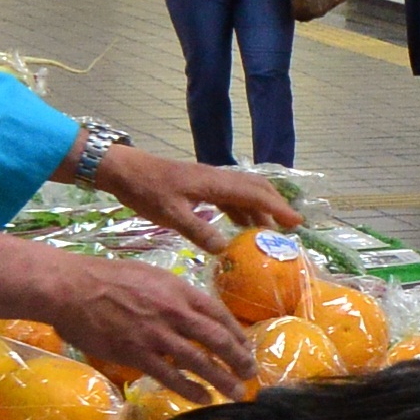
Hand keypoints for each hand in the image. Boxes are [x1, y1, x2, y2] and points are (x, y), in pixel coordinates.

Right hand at [40, 254, 255, 404]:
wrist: (72, 288)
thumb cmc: (107, 278)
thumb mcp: (150, 276)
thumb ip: (173, 294)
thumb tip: (189, 310)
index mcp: (179, 290)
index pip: (219, 313)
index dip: (237, 332)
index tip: (246, 345)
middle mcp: (174, 312)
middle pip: (218, 338)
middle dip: (239, 358)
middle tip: (252, 372)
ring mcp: (157, 335)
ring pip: (201, 361)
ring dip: (224, 379)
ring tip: (238, 392)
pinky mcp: (138, 355)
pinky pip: (171, 377)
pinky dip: (191, 389)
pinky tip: (204, 398)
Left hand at [83, 143, 298, 252]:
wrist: (123, 169)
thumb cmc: (146, 190)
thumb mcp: (171, 215)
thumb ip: (199, 231)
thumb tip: (226, 250)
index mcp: (216, 183)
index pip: (256, 195)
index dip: (279, 209)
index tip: (297, 224)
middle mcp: (218, 178)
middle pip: (257, 188)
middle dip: (276, 206)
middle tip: (290, 227)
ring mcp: (210, 180)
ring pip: (245, 192)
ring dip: (260, 209)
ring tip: (269, 232)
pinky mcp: (200, 184)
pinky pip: (230, 196)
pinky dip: (242, 210)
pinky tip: (240, 227)